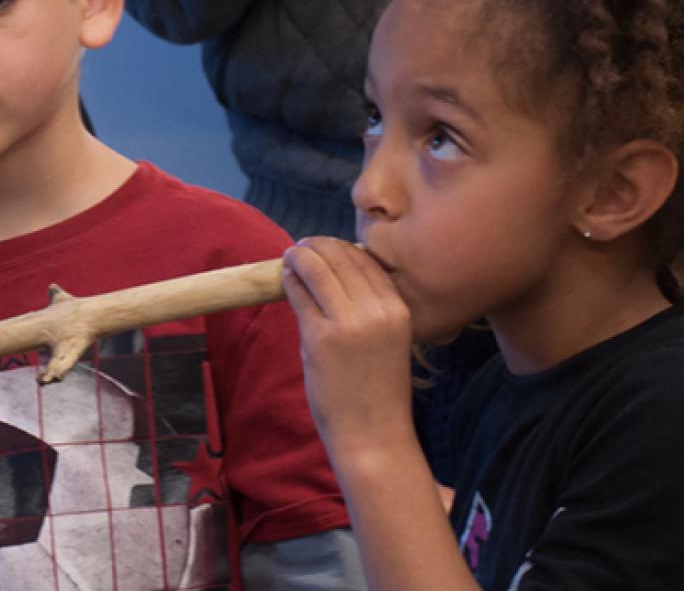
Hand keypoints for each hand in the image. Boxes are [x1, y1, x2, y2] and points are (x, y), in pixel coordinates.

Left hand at [282, 237, 415, 463]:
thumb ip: (366, 310)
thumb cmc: (377, 393)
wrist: (374, 436)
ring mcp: (348, 323)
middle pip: (342, 257)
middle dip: (317, 245)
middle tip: (301, 247)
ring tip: (290, 256)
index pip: (367, 261)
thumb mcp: (387, 342)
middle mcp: (377, 310)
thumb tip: (330, 277)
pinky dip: (290, 281)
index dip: (341, 247)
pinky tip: (285, 278)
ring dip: (300, 257)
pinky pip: (300, 295)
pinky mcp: (320, 338)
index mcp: (398, 309)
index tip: (324, 246)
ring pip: (318, 269)